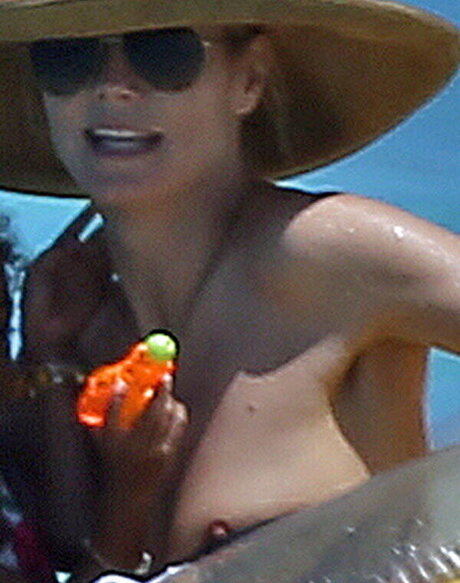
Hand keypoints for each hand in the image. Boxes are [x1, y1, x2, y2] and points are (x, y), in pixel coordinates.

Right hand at [92, 376, 188, 493]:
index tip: (164, 377)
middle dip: (169, 395)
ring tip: (169, 398)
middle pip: (167, 412)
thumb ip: (112, 409)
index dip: (162, 391)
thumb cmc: (114, 465)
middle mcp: (153, 445)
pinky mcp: (173, 456)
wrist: (129, 495)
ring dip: (175, 405)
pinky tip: (172, 414)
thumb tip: (120, 384)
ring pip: (178, 420)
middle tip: (166, 383)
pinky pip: (180, 430)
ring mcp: (165, 451)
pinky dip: (178, 418)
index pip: (154, 408)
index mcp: (135, 439)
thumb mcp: (106, 438)